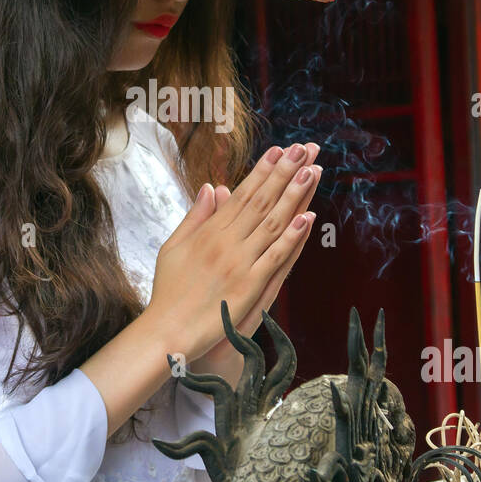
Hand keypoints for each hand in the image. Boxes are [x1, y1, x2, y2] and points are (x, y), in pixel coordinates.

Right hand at [143, 142, 321, 367]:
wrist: (167, 332)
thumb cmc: (169, 291)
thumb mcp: (174, 247)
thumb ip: (196, 217)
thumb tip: (214, 187)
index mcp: (209, 232)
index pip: (243, 194)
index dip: (264, 171)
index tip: (281, 150)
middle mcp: (225, 242)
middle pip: (262, 201)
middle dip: (285, 172)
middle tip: (306, 149)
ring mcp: (239, 264)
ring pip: (272, 223)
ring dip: (294, 195)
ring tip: (312, 171)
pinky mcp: (249, 287)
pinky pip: (275, 257)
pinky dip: (292, 237)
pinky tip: (308, 218)